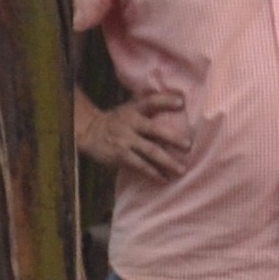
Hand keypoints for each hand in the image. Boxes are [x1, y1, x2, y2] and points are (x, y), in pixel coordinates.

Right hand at [75, 85, 195, 179]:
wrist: (90, 132)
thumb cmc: (119, 120)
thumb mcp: (130, 109)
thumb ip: (150, 108)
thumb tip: (181, 104)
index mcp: (134, 110)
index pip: (151, 101)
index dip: (166, 100)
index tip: (181, 102)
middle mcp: (131, 123)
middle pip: (155, 130)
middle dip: (173, 138)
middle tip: (188, 146)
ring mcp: (125, 140)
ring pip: (150, 151)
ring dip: (167, 162)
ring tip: (181, 170)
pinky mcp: (121, 156)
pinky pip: (140, 166)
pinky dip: (153, 173)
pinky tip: (164, 179)